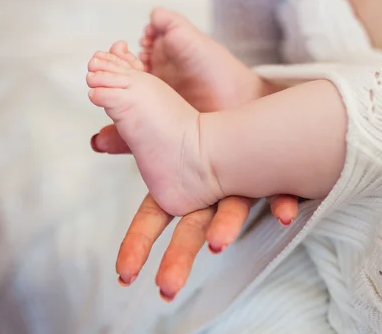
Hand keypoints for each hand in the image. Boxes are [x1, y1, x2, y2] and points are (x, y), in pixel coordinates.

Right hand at [93, 125, 298, 300]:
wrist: (241, 94)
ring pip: (230, 213)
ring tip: (218, 243)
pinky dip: (281, 203)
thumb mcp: (156, 121)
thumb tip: (97, 141)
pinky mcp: (269, 172)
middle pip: (190, 228)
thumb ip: (130, 134)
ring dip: (225, 230)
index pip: (153, 217)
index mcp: (179, 183)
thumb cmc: (194, 113)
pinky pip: (279, 191)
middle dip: (178, 257)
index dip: (137, 244)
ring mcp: (238, 184)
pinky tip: (285, 214)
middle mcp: (208, 190)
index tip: (124, 273)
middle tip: (166, 287)